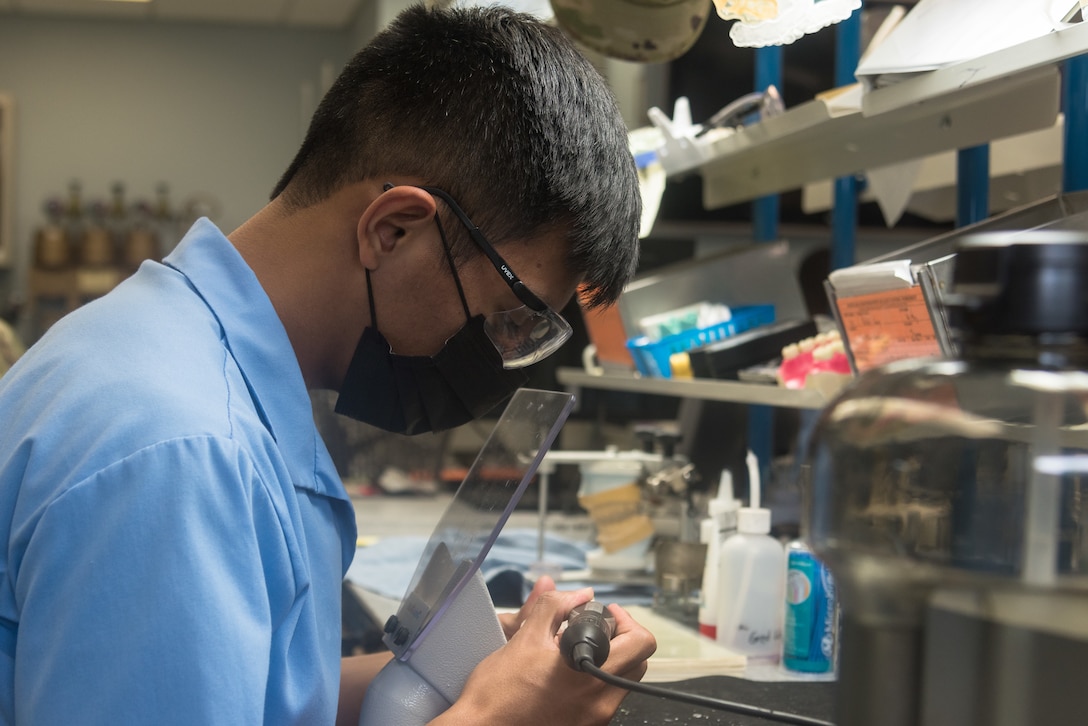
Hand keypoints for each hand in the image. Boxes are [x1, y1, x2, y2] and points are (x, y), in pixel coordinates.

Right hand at [437, 587, 656, 725]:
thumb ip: (554, 607)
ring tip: (573, 653)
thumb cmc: (498, 690)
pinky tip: (565, 677)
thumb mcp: (525, 637)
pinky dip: (594, 682)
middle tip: (593, 629)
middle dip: (620, 639)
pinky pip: (604, 700)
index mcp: (590, 674)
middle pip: (637, 663)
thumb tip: (579, 594)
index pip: (640, 642)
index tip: (601, 614)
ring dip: (608, 661)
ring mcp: (595, 720)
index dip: (624, 619)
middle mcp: (601, 702)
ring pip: (621, 683)